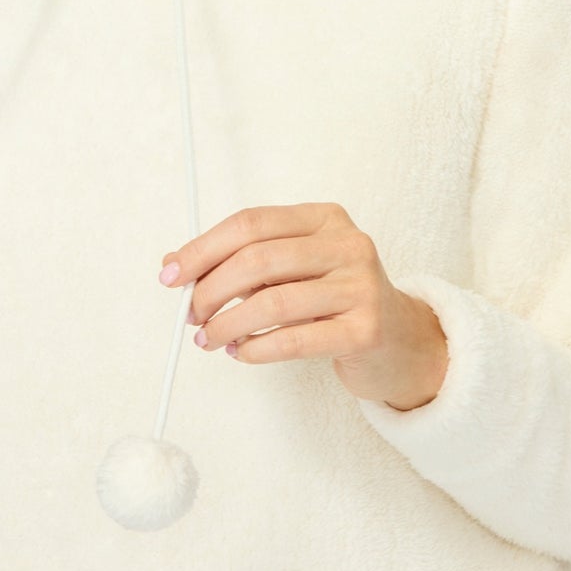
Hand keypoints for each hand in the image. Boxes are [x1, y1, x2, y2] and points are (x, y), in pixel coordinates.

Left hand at [159, 202, 447, 412]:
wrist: (398, 341)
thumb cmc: (332, 300)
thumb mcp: (291, 269)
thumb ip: (239, 262)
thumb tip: (173, 265)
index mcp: (324, 218)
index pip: (251, 223)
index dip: (203, 249)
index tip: (171, 275)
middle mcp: (348, 244)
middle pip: (259, 258)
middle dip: (211, 289)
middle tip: (191, 314)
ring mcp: (361, 286)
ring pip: (273, 302)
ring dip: (227, 323)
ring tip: (210, 338)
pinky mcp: (366, 330)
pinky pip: (294, 340)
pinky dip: (255, 348)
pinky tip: (240, 352)